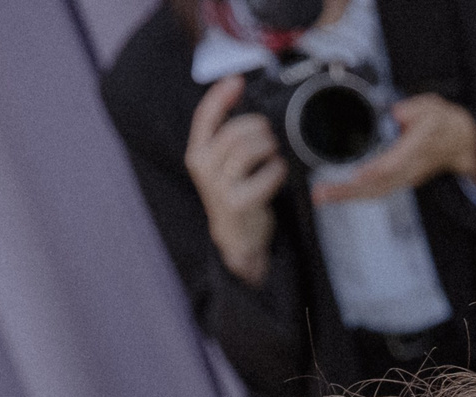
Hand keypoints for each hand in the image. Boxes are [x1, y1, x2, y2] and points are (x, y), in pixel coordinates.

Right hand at [185, 76, 285, 283]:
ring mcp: (218, 186)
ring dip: (268, 146)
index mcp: (197, 153)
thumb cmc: (235, 194)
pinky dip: (276, 170)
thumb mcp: (223, 164)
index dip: (221, 95)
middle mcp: (203, 167)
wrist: (236, 237)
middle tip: (269, 133)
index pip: (205, 116)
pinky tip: (279, 170)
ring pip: (246, 150)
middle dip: (257, 127)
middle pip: (232, 131)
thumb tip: (240, 102)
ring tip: (274, 151)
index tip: (237, 80)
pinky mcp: (236, 202)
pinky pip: (263, 176)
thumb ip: (227, 137)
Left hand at [310, 92, 475, 203]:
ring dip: (348, 196)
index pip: (397, 162)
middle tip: (322, 193)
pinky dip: (357, 194)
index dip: (377, 170)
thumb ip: (414, 109)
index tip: (358, 176)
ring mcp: (405, 177)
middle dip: (350, 190)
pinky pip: (377, 191)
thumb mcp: (433, 107)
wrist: (460, 143)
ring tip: (322, 196)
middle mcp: (411, 167)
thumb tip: (396, 113)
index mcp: (419, 147)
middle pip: (379, 184)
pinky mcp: (399, 180)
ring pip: (376, 191)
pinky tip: (337, 194)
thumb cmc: (441, 123)